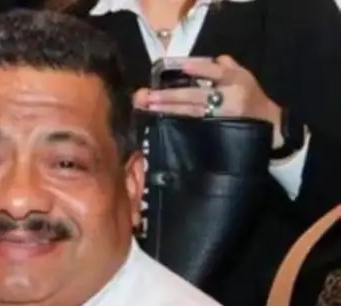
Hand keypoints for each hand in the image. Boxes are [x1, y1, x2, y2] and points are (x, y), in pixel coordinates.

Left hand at [134, 55, 282, 146]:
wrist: (270, 127)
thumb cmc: (251, 98)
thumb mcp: (245, 77)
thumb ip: (226, 67)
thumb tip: (209, 59)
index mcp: (237, 80)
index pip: (217, 71)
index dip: (200, 69)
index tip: (183, 67)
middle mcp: (231, 97)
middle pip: (198, 95)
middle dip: (171, 96)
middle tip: (149, 95)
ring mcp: (224, 117)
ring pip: (192, 112)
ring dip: (169, 109)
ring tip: (150, 106)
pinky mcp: (218, 132)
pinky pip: (195, 126)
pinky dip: (178, 122)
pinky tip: (163, 120)